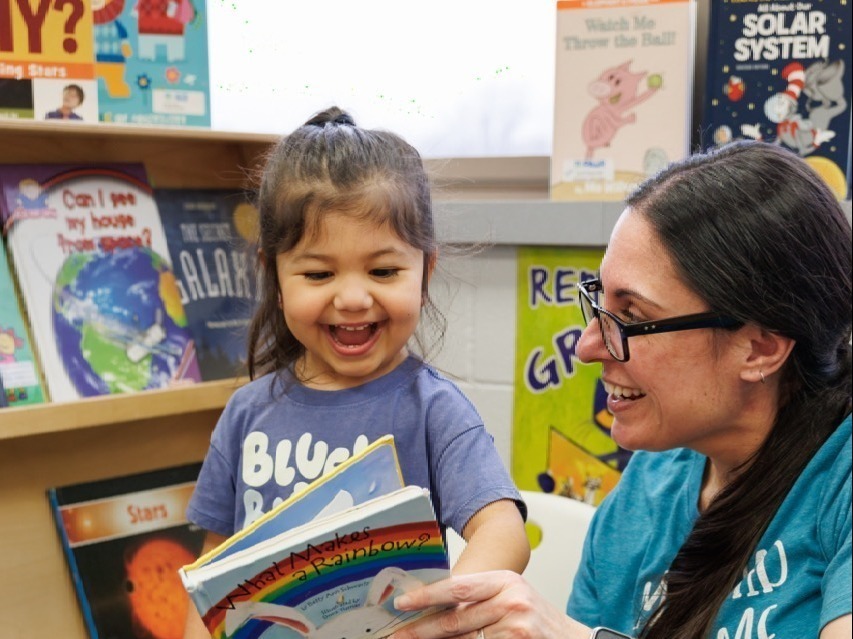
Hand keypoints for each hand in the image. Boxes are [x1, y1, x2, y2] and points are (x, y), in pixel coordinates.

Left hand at [391, 571, 590, 638]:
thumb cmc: (538, 622)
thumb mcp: (511, 599)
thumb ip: (479, 600)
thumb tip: (435, 609)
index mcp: (505, 581)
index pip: (458, 586)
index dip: (427, 596)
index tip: (402, 603)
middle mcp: (511, 601)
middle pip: (455, 619)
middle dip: (422, 630)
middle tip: (398, 635)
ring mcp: (516, 627)